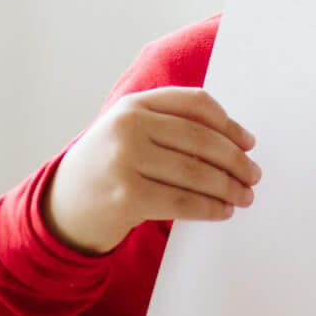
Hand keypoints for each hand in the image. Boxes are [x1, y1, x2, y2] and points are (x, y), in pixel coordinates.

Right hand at [43, 88, 260, 255]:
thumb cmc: (109, 168)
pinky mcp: (127, 196)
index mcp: (133, 105)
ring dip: (229, 187)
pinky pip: (183, 201)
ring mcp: (124, 161)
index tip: (249, 142)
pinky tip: (223, 211)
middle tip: (254, 175)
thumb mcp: (130, 134)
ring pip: (196, 173)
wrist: (61, 208)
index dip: (229, 124)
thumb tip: (237, 142)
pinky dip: (210, 207)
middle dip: (235, 160)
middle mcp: (127, 127)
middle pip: (201, 139)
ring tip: (245, 196)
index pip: (195, 104)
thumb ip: (171, 126)